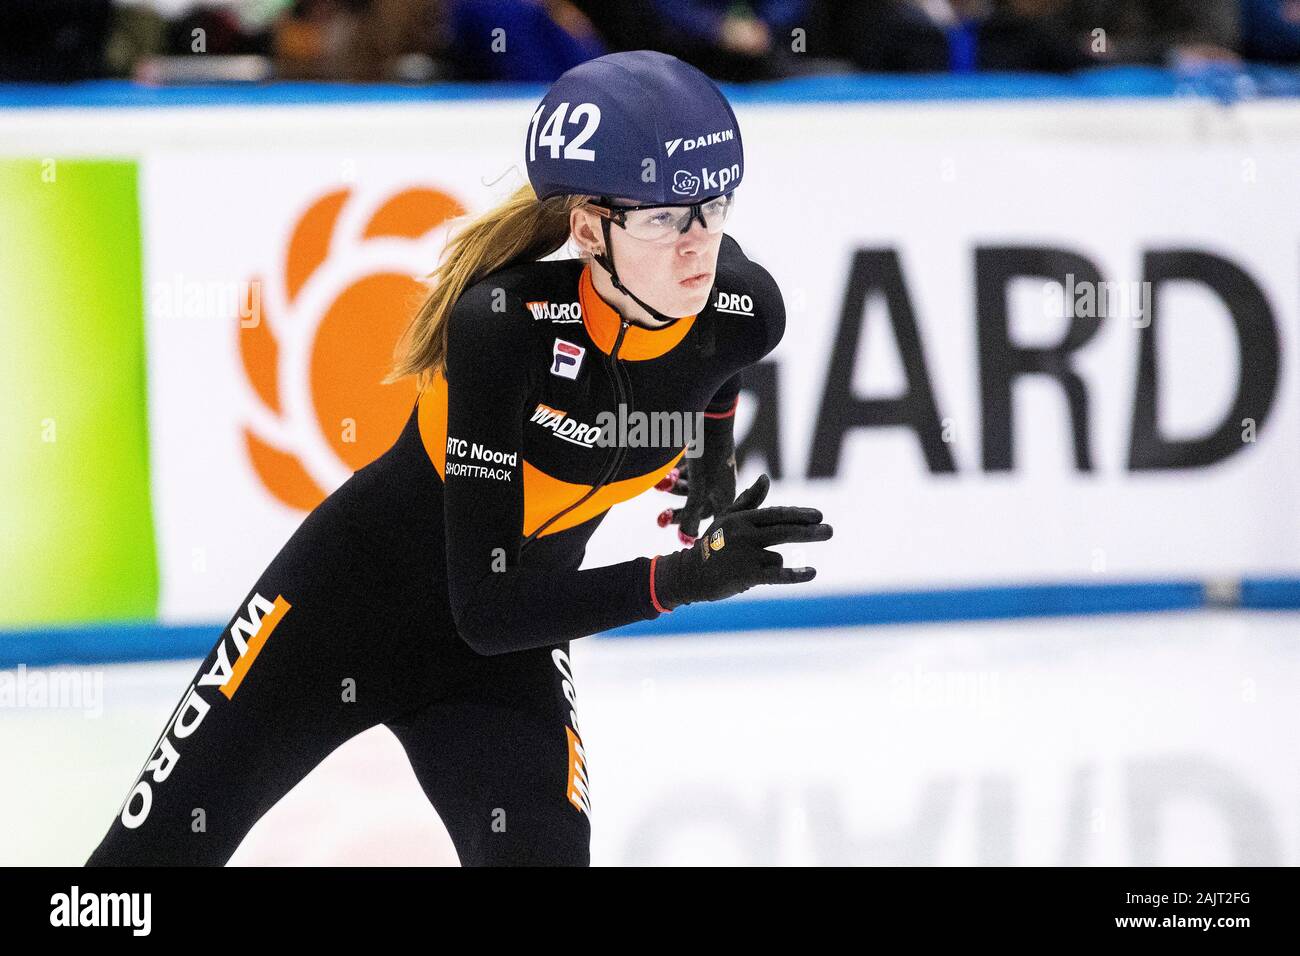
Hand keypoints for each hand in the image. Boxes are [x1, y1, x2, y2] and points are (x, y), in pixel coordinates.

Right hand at [651, 474, 832, 609]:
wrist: (690, 574)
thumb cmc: (712, 544)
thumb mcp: (728, 519)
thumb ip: (749, 500)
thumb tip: (765, 479)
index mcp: (741, 518)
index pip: (776, 515)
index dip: (799, 514)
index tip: (818, 515)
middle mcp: (743, 534)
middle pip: (782, 530)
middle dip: (809, 530)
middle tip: (829, 530)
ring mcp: (745, 555)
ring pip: (776, 555)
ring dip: (794, 556)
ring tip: (822, 543)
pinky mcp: (746, 575)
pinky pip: (776, 575)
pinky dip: (795, 575)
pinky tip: (812, 572)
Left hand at [654, 415, 736, 544]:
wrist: (708, 413)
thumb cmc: (706, 453)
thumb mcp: (698, 488)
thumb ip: (691, 515)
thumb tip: (687, 541)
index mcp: (726, 495)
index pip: (713, 523)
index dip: (697, 530)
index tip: (680, 539)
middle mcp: (721, 485)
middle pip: (698, 507)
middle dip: (678, 513)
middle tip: (659, 520)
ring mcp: (712, 470)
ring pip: (690, 489)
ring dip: (674, 489)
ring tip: (660, 483)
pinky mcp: (702, 457)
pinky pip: (687, 474)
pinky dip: (675, 475)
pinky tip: (664, 472)